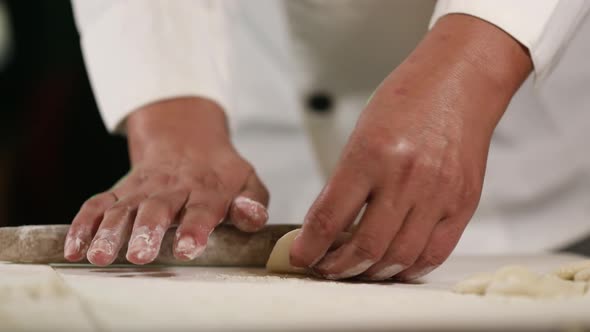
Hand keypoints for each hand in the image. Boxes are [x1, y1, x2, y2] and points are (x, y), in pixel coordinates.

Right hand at [64, 97, 268, 265]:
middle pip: (157, 209)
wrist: (187, 139)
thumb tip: (250, 215)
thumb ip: (253, 203)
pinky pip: (98, 204)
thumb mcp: (248, 182)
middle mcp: (172, 188)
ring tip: (100, 256)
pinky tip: (75, 249)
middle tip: (139, 255)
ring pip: (123, 207)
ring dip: (109, 231)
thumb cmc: (221, 173)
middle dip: (146, 231)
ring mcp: (143, 188)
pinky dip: (83, 225)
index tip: (188, 247)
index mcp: (207, 189)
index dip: (195, 228)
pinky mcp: (120, 190)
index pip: (202, 209)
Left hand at [290, 14, 531, 279]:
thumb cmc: (407, 101)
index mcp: (370, 155)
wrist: (461, 81)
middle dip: (338, 267)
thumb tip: (327, 225)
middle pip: (366, 246)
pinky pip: (434, 253)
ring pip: (399, 257)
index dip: (310, 247)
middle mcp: (405, 178)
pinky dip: (409, 268)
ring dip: (371, 273)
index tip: (301, 257)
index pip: (330, 217)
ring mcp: (439, 193)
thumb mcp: (361, 134)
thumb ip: (345, 181)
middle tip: (326, 268)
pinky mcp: (464, 204)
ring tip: (356, 270)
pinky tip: (393, 267)